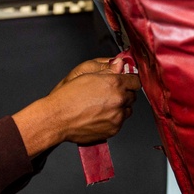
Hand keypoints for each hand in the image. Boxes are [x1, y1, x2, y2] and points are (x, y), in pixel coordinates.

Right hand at [12, 57, 140, 155]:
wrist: (58, 118)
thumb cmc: (68, 96)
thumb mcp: (86, 74)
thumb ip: (108, 69)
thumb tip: (119, 64)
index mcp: (114, 84)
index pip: (135, 81)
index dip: (129, 80)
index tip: (125, 81)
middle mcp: (119, 100)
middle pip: (132, 96)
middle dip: (124, 94)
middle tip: (110, 94)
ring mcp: (117, 117)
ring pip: (127, 110)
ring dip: (120, 107)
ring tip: (104, 106)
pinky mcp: (113, 129)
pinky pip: (119, 122)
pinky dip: (113, 119)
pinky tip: (100, 115)